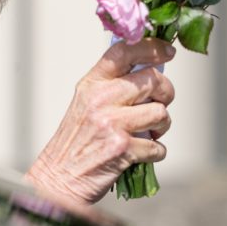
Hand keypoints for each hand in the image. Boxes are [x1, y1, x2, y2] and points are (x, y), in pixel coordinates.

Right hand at [25, 38, 175, 205]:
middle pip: (152, 80)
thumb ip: (112, 86)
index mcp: (91, 84)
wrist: (59, 177)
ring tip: (147, 133)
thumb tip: (151, 73)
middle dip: (166, 93)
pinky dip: (154, 153)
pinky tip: (139, 154)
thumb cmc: (76, 141)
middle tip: (159, 104)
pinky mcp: (122, 148)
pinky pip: (158, 146)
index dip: (151, 47)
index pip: (123, 52)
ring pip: (160, 112)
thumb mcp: (86, 103)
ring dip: (161, 126)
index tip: (167, 51)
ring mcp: (111, 123)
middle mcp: (100, 99)